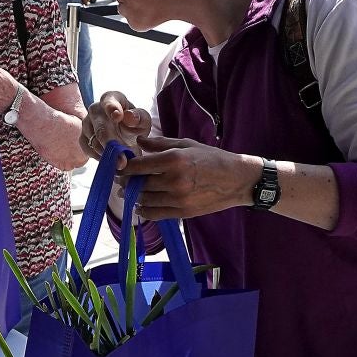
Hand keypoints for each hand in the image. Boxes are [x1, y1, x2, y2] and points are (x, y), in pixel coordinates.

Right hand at [80, 91, 150, 160]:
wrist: (126, 138)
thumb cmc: (134, 125)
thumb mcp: (143, 121)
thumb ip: (139, 118)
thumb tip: (128, 117)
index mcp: (112, 98)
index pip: (109, 101)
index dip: (112, 108)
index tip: (118, 116)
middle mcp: (95, 109)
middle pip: (101, 128)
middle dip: (112, 145)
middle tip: (122, 160)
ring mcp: (86, 123)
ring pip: (94, 142)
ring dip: (108, 154)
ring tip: (122, 162)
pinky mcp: (83, 138)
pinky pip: (88, 149)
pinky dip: (100, 157)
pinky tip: (111, 159)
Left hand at [118, 136, 254, 220]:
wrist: (237, 180)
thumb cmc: (212, 158)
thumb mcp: (187, 144)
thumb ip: (160, 144)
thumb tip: (139, 142)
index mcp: (174, 159)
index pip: (138, 166)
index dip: (124, 167)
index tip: (119, 166)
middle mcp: (174, 180)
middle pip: (138, 184)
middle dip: (127, 181)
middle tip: (122, 179)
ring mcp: (178, 198)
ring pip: (144, 200)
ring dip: (134, 196)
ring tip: (131, 191)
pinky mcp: (183, 212)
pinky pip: (155, 214)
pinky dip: (144, 210)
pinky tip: (142, 204)